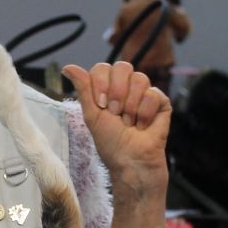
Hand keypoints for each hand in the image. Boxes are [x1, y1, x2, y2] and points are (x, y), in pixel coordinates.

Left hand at [61, 61, 169, 198]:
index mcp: (107, 88)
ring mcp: (144, 93)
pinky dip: (145, 113)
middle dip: (117, 92)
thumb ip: (83, 88)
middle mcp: (126, 87)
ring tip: (129, 123)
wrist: (131, 160)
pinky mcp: (161, 102)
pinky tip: (143, 126)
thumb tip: (66, 67)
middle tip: (115, 113)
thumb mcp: (91, 114)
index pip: (103, 67)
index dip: (102, 83)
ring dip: (131, 106)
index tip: (101, 104)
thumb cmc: (110, 142)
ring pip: (140, 79)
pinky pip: (154, 93)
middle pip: (123, 66)